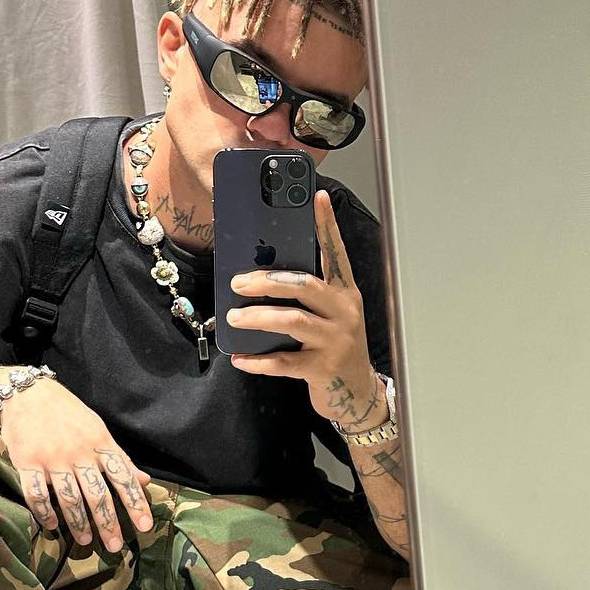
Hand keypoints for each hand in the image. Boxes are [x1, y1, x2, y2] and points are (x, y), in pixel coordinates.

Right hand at [0, 379, 153, 551]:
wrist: (28, 393)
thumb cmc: (68, 413)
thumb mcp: (98, 430)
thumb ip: (119, 458)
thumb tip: (144, 480)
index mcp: (100, 443)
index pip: (123, 477)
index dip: (135, 502)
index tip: (145, 526)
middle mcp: (79, 453)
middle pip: (98, 494)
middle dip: (108, 522)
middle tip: (115, 547)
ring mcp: (52, 458)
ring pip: (69, 498)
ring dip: (79, 523)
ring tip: (87, 541)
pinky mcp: (27, 462)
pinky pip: (36, 493)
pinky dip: (44, 512)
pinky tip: (51, 526)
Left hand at [226, 190, 386, 430]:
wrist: (356, 393)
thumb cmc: (335, 344)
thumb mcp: (331, 313)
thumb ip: (308, 293)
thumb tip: (263, 272)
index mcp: (345, 292)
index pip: (336, 252)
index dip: (327, 225)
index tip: (317, 197)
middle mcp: (344, 312)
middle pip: (305, 285)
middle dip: (267, 281)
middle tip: (238, 282)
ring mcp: (335, 341)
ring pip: (293, 321)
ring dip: (258, 318)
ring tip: (233, 317)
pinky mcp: (322, 369)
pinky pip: (285, 362)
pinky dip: (258, 361)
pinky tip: (239, 358)